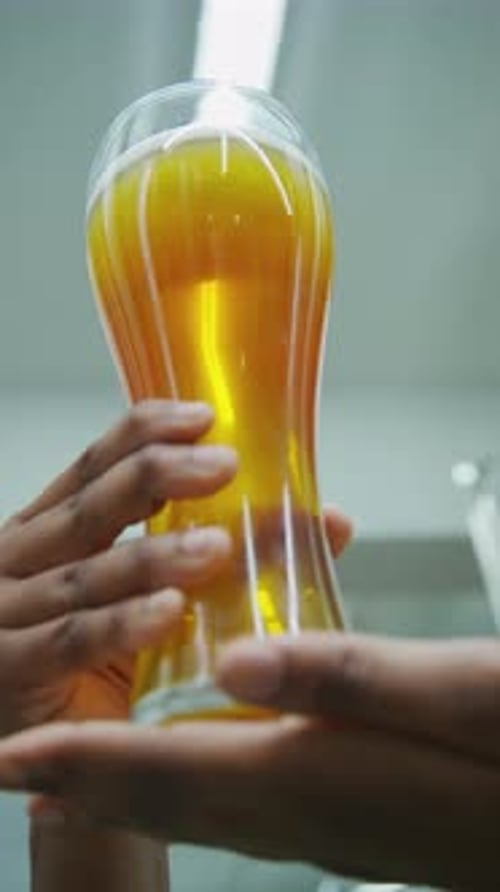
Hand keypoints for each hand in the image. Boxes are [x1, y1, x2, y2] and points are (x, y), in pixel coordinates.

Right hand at [0, 400, 235, 734]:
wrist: (55, 757)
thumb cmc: (105, 669)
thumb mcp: (167, 601)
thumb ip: (240, 560)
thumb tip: (331, 522)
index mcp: (54, 532)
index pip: (95, 465)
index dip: (145, 433)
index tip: (204, 416)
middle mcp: (23, 561)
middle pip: (91, 505)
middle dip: (157, 476)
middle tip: (222, 465)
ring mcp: (8, 614)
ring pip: (87, 573)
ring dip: (154, 554)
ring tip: (216, 547)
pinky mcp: (9, 670)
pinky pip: (71, 641)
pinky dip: (122, 625)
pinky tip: (169, 612)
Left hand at [1, 618, 499, 889]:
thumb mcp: (450, 693)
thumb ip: (340, 678)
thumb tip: (231, 663)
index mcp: (312, 776)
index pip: (167, 772)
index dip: (82, 766)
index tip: (12, 758)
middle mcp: (303, 813)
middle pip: (167, 802)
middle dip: (84, 788)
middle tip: (20, 772)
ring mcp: (324, 825)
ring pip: (198, 810)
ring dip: (129, 793)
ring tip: (78, 778)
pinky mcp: (346, 818)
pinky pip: (239, 809)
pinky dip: (189, 791)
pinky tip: (194, 771)